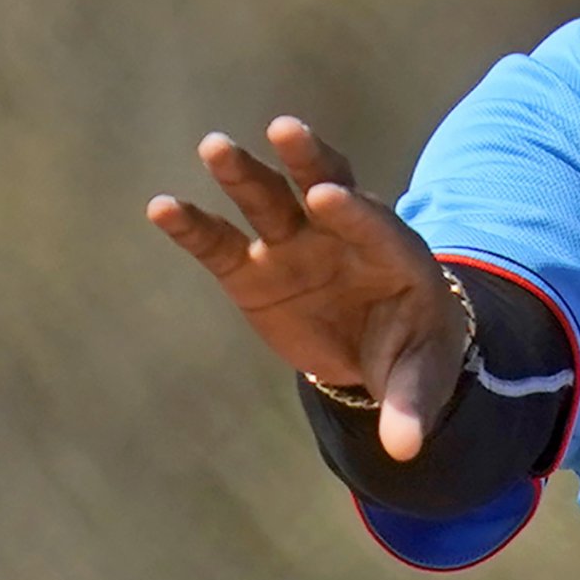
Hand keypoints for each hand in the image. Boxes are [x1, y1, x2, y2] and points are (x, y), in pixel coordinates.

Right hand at [147, 116, 469, 461]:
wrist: (378, 352)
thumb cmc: (411, 356)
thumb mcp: (418, 383)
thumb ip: (410, 409)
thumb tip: (405, 450)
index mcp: (396, 257)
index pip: (376, 227)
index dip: (355, 211)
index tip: (327, 195)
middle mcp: (342, 236)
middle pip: (327, 184)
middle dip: (308, 159)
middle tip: (286, 129)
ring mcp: (294, 246)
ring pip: (269, 201)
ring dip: (245, 174)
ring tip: (215, 146)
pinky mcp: (252, 268)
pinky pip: (219, 243)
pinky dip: (192, 225)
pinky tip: (161, 208)